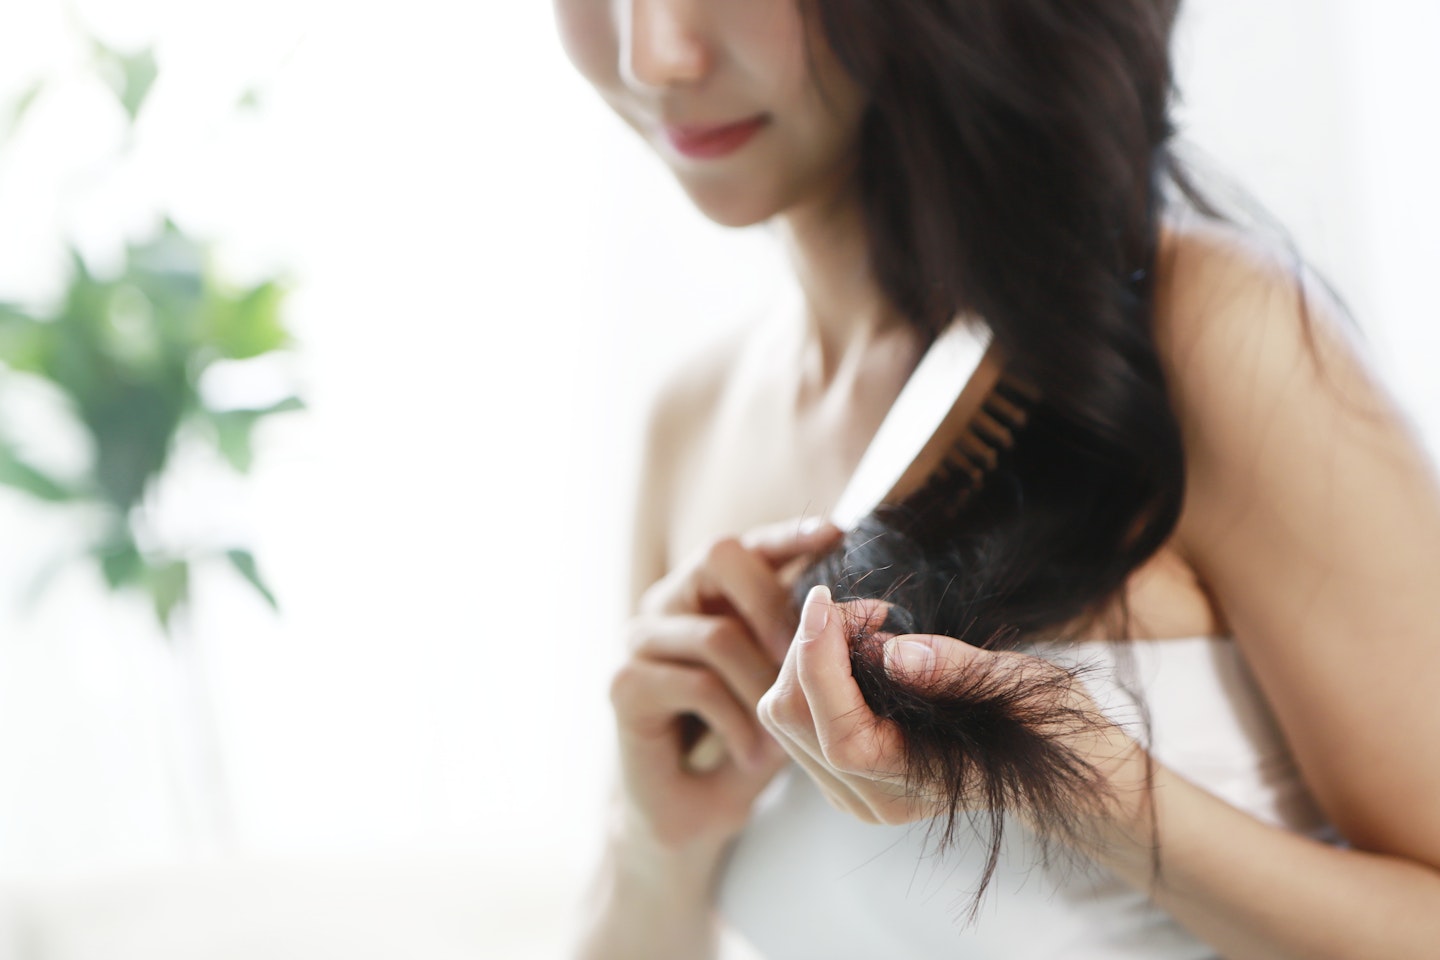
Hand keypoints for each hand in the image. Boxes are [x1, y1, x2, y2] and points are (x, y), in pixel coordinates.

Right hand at [609, 520, 843, 855]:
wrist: (689, 810)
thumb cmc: (744, 739)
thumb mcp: (786, 684)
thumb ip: (811, 641)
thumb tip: (870, 609)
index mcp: (710, 589)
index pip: (750, 543)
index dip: (790, 533)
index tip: (836, 533)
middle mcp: (669, 600)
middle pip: (721, 557)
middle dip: (776, 603)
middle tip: (810, 656)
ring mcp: (641, 637)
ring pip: (718, 633)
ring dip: (763, 689)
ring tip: (786, 737)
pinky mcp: (624, 682)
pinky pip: (696, 684)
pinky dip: (737, 723)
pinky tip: (754, 754)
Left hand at [758, 585, 1146, 830]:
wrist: (1063, 768)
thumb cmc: (1049, 724)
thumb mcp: (1020, 687)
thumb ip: (955, 670)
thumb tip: (892, 652)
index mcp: (912, 784)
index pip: (836, 730)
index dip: (818, 658)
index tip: (825, 598)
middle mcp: (871, 798)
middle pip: (792, 717)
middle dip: (810, 646)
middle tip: (865, 608)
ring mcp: (852, 789)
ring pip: (785, 714)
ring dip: (808, 654)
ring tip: (868, 626)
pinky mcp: (843, 770)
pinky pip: (799, 714)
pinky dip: (814, 670)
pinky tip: (860, 650)